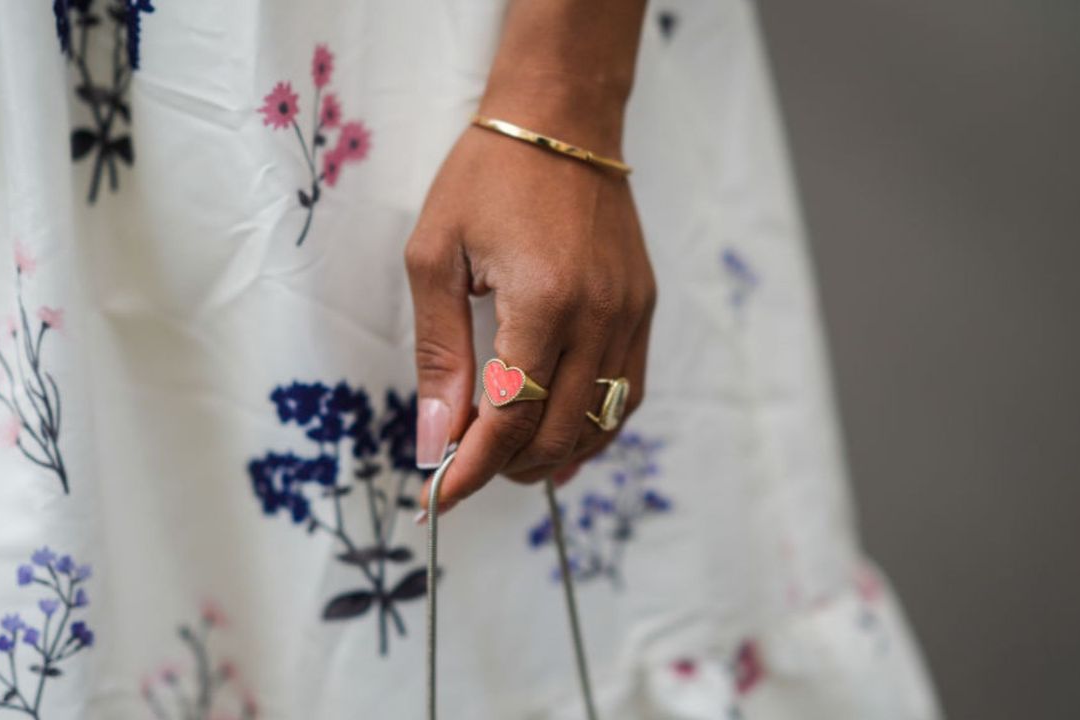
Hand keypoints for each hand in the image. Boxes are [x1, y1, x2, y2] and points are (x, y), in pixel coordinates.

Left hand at [406, 113, 654, 512]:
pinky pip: (628, 392)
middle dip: (506, 468)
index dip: (471, 469)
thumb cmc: (487, 177)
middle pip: (558, 432)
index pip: (510, 417)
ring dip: (551, 457)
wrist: (561, 122)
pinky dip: (594, 428)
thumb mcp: (436, 257)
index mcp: (543, 301)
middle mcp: (599, 315)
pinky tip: (563, 442)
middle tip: (464, 471)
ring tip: (507, 462)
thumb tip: (436, 438)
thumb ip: (439, 354)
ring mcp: (630, 314)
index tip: (437, 501)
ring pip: (600, 423)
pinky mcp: (643, 308)